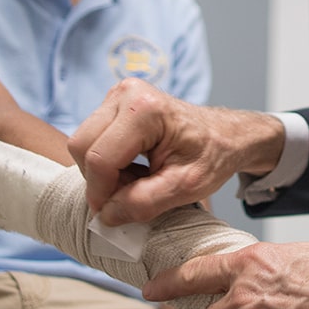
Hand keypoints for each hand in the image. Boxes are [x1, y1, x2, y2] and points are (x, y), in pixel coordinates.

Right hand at [69, 78, 283, 224]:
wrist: (226, 135)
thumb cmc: (212, 155)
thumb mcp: (185, 188)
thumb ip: (143, 203)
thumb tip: (105, 216)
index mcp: (146, 109)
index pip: (100, 158)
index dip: (101, 193)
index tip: (113, 214)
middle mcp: (127, 93)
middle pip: (82, 147)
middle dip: (101, 180)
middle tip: (131, 194)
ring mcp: (118, 94)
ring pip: (83, 143)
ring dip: (103, 171)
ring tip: (137, 180)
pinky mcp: (113, 103)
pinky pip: (92, 138)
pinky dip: (106, 161)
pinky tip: (133, 167)